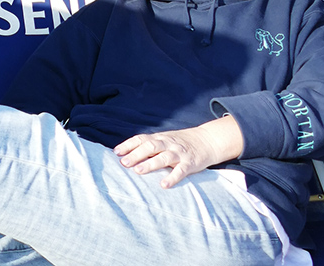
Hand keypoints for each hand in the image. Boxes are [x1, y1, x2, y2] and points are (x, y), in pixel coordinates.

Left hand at [112, 115, 243, 188]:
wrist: (207, 140)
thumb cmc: (179, 142)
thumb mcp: (164, 140)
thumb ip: (148, 145)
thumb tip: (125, 154)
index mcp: (159, 138)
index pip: (141, 139)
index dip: (128, 145)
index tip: (116, 152)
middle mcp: (168, 144)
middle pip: (150, 147)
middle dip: (136, 154)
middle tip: (124, 163)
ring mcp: (179, 153)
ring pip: (163, 157)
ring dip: (150, 164)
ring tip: (138, 171)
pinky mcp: (190, 163)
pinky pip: (180, 170)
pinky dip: (172, 177)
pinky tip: (164, 185)